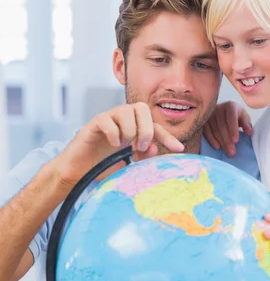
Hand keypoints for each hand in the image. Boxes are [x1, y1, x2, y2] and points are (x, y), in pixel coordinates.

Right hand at [54, 103, 183, 186]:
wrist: (79, 172)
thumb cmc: (104, 166)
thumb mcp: (128, 164)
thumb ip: (142, 156)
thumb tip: (154, 148)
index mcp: (134, 127)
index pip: (155, 127)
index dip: (168, 137)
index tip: (178, 149)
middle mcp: (123, 119)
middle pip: (142, 108)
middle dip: (146, 129)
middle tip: (140, 147)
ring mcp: (108, 119)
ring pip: (126, 111)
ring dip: (130, 130)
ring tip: (125, 146)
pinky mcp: (93, 123)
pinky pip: (107, 119)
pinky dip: (114, 132)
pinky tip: (114, 144)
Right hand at [204, 101, 252, 156]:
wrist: (224, 110)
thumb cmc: (237, 115)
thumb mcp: (244, 117)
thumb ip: (247, 124)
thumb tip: (249, 132)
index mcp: (231, 105)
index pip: (231, 118)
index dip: (233, 129)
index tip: (236, 141)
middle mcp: (219, 108)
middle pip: (222, 126)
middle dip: (228, 140)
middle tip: (232, 152)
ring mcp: (210, 114)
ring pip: (215, 130)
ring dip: (221, 142)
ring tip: (228, 152)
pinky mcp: (204, 120)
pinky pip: (206, 131)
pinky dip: (212, 140)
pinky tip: (217, 147)